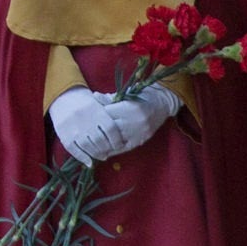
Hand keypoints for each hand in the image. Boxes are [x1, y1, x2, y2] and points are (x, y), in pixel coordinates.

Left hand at [49, 84, 171, 165]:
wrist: (161, 104)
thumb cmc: (141, 97)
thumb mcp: (125, 94)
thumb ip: (109, 98)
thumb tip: (93, 96)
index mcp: (129, 108)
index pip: (107, 115)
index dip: (97, 116)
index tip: (88, 118)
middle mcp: (134, 122)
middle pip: (109, 129)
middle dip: (98, 131)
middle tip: (85, 133)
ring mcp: (138, 133)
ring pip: (114, 142)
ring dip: (102, 144)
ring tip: (89, 145)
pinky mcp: (140, 141)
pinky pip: (122, 149)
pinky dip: (111, 150)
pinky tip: (102, 151)